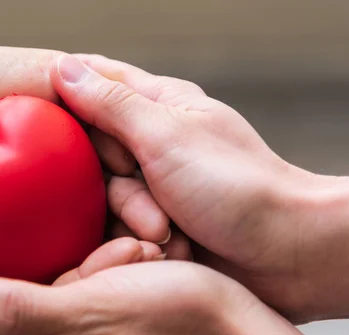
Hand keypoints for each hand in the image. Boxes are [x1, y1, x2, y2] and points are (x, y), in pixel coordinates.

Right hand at [50, 53, 348, 321]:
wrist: (284, 253)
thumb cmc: (238, 188)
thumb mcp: (167, 136)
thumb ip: (111, 104)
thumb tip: (64, 67)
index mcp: (158, 105)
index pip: (93, 85)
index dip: (72, 108)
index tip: (65, 134)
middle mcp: (152, 143)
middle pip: (93, 154)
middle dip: (117, 185)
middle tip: (149, 197)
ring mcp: (152, 186)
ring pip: (104, 198)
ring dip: (134, 219)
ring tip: (168, 233)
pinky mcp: (152, 224)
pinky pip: (118, 229)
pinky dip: (140, 242)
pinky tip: (170, 249)